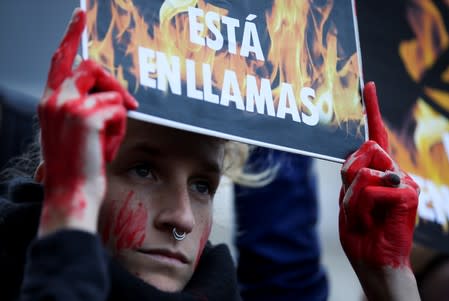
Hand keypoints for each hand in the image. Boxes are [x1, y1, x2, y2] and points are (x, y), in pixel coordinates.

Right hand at [38, 8, 137, 235]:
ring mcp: (67, 105)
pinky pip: (119, 110)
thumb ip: (86, 105)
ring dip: (117, 115)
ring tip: (107, 139)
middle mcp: (54, 98)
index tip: (80, 15)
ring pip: (110, 92)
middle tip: (130, 105)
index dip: (71, 35)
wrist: (72, 193)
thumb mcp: (76, 131)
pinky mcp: (85, 116)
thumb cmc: (78, 166)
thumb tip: (112, 93)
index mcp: (50, 101)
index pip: (60, 59)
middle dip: (114, 84)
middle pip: (92, 67)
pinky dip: (119, 130)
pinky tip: (106, 147)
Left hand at [339, 82, 419, 299]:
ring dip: (354, 196)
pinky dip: (362, 208)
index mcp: (379, 172)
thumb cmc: (361, 232)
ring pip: (364, 170)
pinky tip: (374, 220)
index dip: (372, 110)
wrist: (374, 261)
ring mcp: (405, 181)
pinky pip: (371, 189)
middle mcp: (395, 171)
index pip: (375, 136)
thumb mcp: (348, 199)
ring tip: (365, 215)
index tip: (368, 85)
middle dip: (351, 175)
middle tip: (357, 202)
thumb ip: (353, 175)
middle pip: (364, 149)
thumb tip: (362, 151)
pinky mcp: (409, 194)